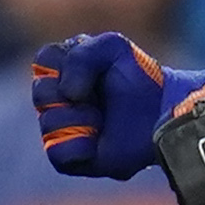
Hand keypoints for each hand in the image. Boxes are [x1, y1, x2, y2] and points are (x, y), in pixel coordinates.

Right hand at [32, 33, 176, 178]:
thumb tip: (67, 94)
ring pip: (49, 123)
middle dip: (74, 94)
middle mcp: (59, 99)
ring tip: (103, 120)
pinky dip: (79, 145)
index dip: (66, 65)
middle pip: (41, 93)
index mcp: (65, 69)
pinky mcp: (70, 157)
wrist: (162, 112)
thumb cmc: (139, 78)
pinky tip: (97, 141)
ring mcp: (63, 128)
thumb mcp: (113, 47)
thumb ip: (81, 55)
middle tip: (98, 97)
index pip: (44, 60)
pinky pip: (57, 153)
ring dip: (82, 119)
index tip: (95, 70)